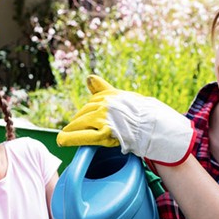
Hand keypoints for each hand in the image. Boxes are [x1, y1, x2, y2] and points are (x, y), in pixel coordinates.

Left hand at [58, 75, 196, 164]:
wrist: (155, 127)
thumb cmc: (141, 114)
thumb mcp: (121, 97)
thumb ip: (103, 88)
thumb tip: (88, 77)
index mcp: (109, 96)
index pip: (91, 103)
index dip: (85, 113)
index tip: (79, 119)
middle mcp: (104, 105)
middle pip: (84, 114)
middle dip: (77, 122)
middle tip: (72, 131)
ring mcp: (104, 118)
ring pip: (81, 124)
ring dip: (71, 130)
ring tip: (65, 137)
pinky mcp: (105, 133)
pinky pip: (84, 136)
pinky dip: (71, 138)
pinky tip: (62, 141)